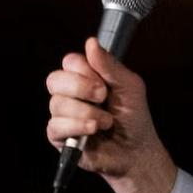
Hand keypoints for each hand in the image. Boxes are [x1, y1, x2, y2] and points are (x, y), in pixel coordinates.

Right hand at [44, 37, 177, 192]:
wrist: (137, 151)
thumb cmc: (134, 118)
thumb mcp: (130, 87)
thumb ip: (110, 65)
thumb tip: (91, 41)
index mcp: (85, 78)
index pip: (70, 62)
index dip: (84, 70)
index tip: (104, 84)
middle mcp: (70, 94)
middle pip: (55, 79)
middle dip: (81, 87)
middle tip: (103, 97)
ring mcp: (62, 115)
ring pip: (57, 103)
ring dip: (88, 112)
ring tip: (107, 122)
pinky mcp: (58, 136)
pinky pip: (55, 125)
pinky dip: (77, 126)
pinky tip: (93, 130)